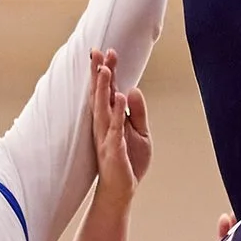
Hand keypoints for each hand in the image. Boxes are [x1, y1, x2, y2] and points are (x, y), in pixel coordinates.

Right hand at [88, 48, 151, 208]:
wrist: (121, 190)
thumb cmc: (128, 161)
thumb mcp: (140, 133)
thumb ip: (137, 112)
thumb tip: (134, 89)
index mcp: (110, 119)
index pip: (107, 91)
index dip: (106, 72)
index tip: (107, 51)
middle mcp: (104, 125)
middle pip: (101, 95)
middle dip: (100, 73)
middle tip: (99, 51)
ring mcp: (107, 137)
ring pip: (103, 109)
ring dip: (103, 90)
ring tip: (105, 71)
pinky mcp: (113, 151)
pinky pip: (115, 129)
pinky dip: (118, 114)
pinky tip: (120, 99)